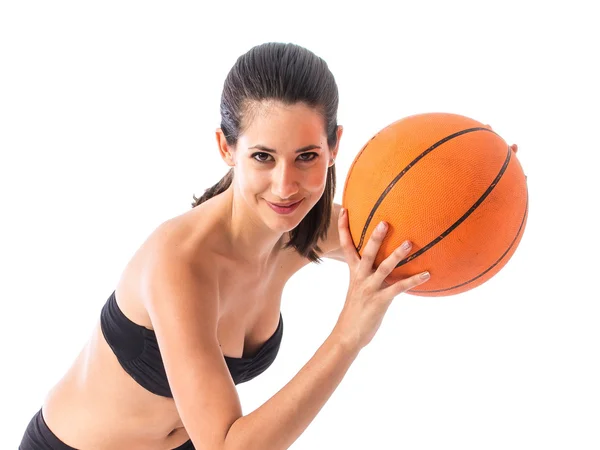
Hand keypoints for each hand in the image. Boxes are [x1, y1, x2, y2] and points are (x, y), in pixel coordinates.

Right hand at [332, 208, 429, 350]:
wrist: (348, 334)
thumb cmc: (356, 311)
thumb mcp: (357, 289)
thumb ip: (366, 274)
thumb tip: (380, 264)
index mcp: (353, 272)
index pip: (346, 246)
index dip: (344, 228)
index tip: (345, 210)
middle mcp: (360, 277)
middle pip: (367, 252)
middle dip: (376, 237)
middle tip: (385, 222)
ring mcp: (370, 289)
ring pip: (384, 268)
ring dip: (397, 255)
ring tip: (410, 243)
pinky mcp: (380, 301)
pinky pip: (399, 287)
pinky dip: (413, 280)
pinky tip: (427, 275)